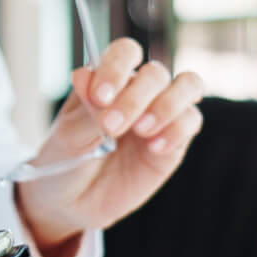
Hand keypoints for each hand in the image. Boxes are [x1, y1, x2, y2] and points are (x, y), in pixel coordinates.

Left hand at [13, 38, 204, 254]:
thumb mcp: (68, 136)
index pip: (125, 52)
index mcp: (107, 79)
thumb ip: (86, 109)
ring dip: (166, 104)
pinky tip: (154, 148)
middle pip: (156, 72)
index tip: (100, 97)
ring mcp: (159, 115)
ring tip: (141, 130)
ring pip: (188, 85)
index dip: (117, 67)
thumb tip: (86, 74)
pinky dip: (176, 130)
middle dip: (135, 97)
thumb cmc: (65, 161)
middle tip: (112, 126)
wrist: (71, 203)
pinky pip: (191, 122)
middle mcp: (137, 91)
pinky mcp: (175, 143)